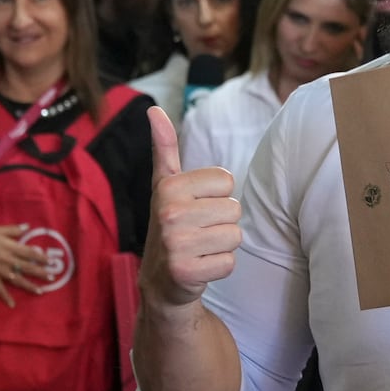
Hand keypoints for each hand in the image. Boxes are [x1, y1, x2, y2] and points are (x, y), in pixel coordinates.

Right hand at [0, 223, 50, 307]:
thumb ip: (13, 229)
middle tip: (52, 278)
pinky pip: (0, 289)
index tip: (50, 261)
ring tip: (41, 291)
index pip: (29, 253)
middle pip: (27, 268)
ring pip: (18, 280)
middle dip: (40, 273)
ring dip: (30, 286)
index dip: (40, 257)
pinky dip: (6, 297)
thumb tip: (27, 227)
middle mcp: (7, 260)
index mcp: (10, 247)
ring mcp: (0, 271)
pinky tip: (12, 305)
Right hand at [140, 105, 241, 309]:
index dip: (217, 196)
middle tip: (197, 232)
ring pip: (235, 236)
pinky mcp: (186, 271)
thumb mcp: (164, 185)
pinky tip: (200, 267)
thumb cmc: (171, 225)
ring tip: (200, 248)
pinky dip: (220, 267)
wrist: (159, 280)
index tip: (196, 207)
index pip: (227, 180)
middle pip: (234, 210)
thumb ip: (164, 147)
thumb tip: (154, 109)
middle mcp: (170, 212)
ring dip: (222, 245)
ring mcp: (176, 244)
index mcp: (169, 186)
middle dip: (221, 222)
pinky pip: (230, 263)